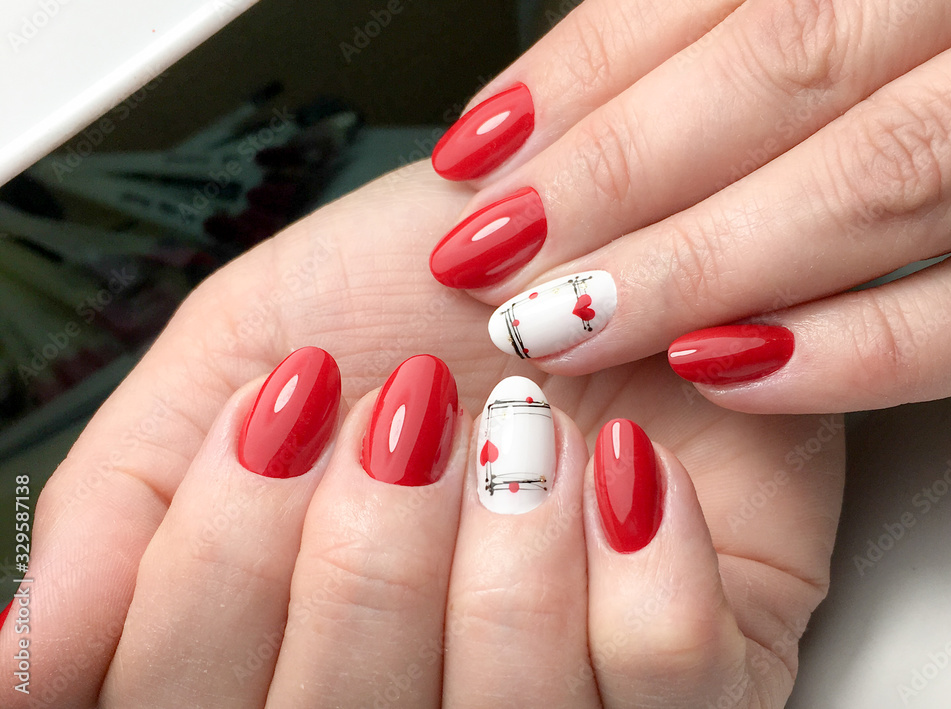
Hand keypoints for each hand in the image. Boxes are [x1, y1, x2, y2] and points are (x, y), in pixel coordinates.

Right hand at [0, 163, 842, 707]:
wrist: (593, 243)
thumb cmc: (428, 291)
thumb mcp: (239, 344)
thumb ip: (125, 499)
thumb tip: (23, 661)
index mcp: (291, 639)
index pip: (188, 699)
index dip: (221, 560)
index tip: (288, 410)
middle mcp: (415, 697)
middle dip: (366, 546)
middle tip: (406, 408)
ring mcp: (563, 705)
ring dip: (503, 543)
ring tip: (525, 421)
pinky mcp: (704, 677)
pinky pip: (666, 681)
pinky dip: (642, 556)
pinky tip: (632, 464)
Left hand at [427, 0, 950, 412]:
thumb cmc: (940, 33)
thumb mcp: (866, 4)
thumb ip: (730, 32)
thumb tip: (565, 105)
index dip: (582, 75)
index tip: (479, 155)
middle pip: (785, 72)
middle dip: (619, 176)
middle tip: (492, 261)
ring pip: (881, 181)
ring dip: (705, 262)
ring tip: (569, 321)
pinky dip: (866, 346)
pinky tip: (736, 368)